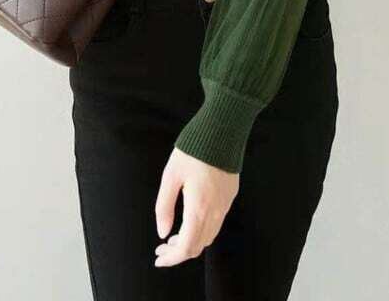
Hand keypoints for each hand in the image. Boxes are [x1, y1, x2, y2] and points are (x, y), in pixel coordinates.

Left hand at [153, 147, 238, 266]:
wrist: (222, 130)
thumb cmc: (193, 150)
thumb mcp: (170, 176)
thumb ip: (164, 207)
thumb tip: (162, 233)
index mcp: (198, 209)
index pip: (186, 248)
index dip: (171, 258)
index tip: (158, 257)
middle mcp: (215, 211)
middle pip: (198, 246)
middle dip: (178, 253)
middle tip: (162, 248)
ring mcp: (225, 205)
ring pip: (209, 237)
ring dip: (191, 243)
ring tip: (173, 236)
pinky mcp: (230, 196)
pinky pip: (217, 223)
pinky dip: (202, 231)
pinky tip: (190, 221)